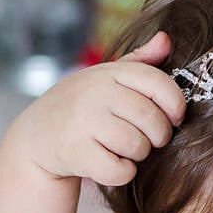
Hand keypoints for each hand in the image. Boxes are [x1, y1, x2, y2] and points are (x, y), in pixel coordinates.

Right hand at [12, 32, 185, 184]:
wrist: (36, 136)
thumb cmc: (82, 106)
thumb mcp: (106, 77)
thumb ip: (139, 61)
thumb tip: (166, 39)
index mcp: (108, 73)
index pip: (158, 83)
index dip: (176, 104)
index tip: (176, 118)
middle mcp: (95, 93)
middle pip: (152, 120)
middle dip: (159, 136)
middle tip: (149, 139)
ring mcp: (84, 121)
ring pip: (138, 146)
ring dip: (138, 155)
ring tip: (125, 149)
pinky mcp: (76, 152)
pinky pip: (121, 170)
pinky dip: (123, 173)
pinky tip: (113, 163)